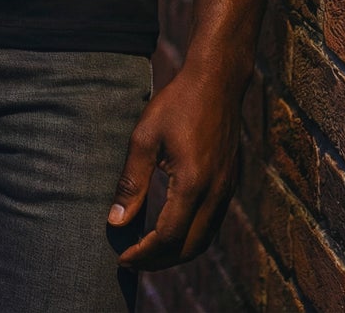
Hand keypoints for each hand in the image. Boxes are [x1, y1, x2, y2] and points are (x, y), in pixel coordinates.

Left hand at [108, 62, 241, 269]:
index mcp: (193, 185)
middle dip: (159, 261)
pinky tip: (170, 229)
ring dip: (176, 253)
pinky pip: (212, 224)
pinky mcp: (229, 184)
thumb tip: (116, 222)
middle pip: (190, 248)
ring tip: (147, 251)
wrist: (217, 82)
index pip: (169, 238)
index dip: (144, 253)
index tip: (121, 258)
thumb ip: (132, 182)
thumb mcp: (145, 138)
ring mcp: (226, 191)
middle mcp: (215, 194)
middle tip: (131, 261)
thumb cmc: (177, 104)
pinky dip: (191, 237)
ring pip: (204, 240)